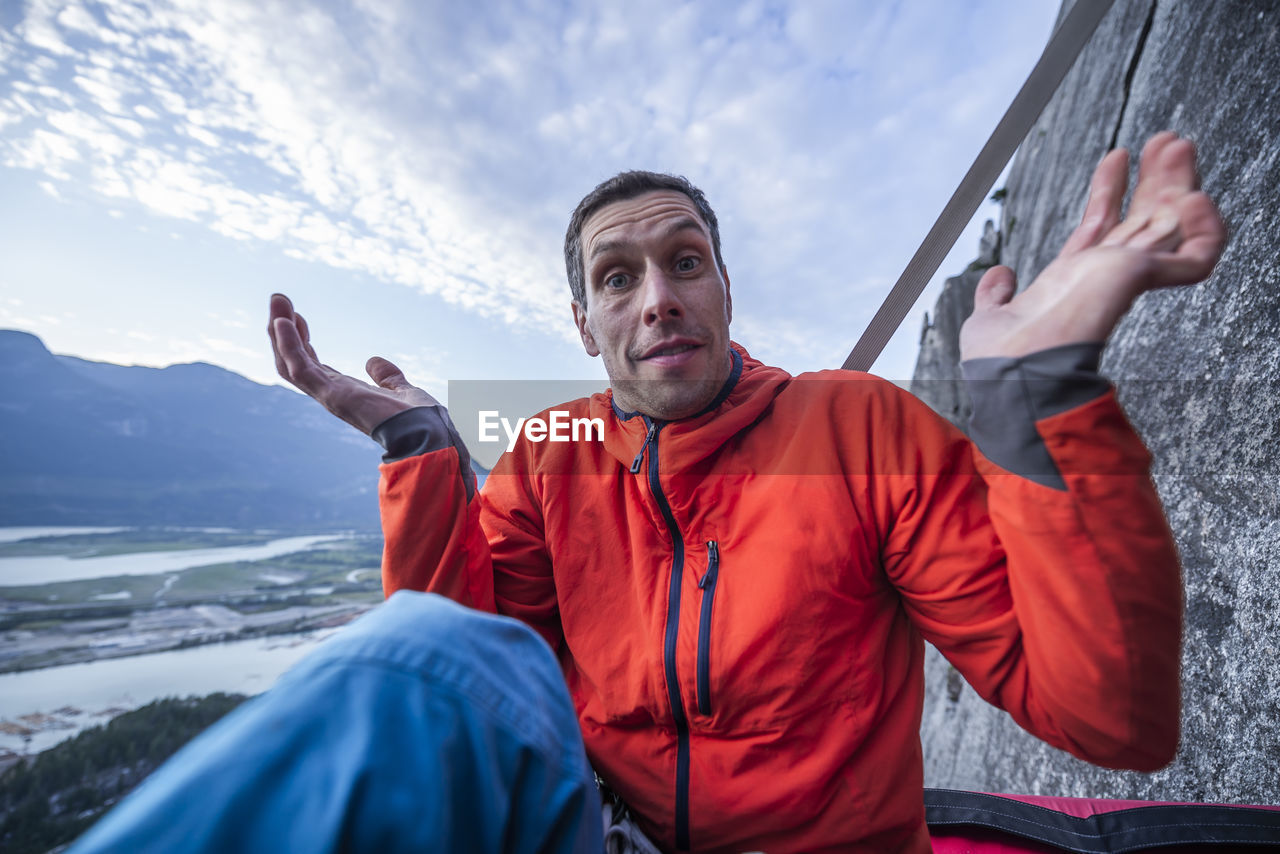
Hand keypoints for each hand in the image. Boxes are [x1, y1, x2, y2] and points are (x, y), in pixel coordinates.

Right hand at [268, 293, 438, 434]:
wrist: (430, 433)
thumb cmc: (420, 419)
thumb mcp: (401, 389)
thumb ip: (387, 376)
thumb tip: (373, 361)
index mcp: (346, 393)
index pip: (312, 365)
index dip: (300, 340)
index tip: (297, 316)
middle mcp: (332, 395)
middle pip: (294, 361)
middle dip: (283, 330)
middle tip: (278, 300)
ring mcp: (330, 396)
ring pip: (290, 362)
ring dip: (280, 331)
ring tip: (277, 300)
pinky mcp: (333, 396)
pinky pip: (300, 369)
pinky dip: (289, 345)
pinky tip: (283, 322)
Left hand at [960, 131, 1225, 359]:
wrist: (1011, 376)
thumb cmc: (999, 363)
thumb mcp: (989, 318)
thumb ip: (996, 295)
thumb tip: (998, 275)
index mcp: (1071, 283)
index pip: (1098, 228)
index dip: (1108, 190)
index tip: (1118, 155)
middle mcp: (1102, 278)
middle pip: (1141, 219)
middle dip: (1156, 178)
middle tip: (1168, 140)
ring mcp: (1124, 278)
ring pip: (1172, 227)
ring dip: (1181, 185)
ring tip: (1179, 145)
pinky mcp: (1140, 281)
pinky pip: (1196, 257)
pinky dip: (1205, 227)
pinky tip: (1195, 198)